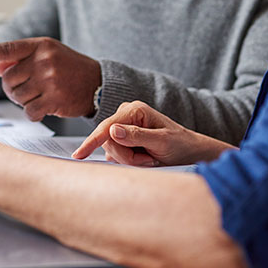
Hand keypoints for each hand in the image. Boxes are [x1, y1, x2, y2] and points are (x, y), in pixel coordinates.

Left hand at [0, 37, 100, 120]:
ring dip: (22, 100)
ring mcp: (50, 80)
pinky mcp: (54, 100)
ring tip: (37, 95)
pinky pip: (29, 111)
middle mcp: (44, 60)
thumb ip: (19, 59)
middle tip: (26, 88)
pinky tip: (43, 105)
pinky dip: (32, 112)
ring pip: (17, 96)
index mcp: (39, 46)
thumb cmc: (68, 67)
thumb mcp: (46, 54)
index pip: (6, 48)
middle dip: (11, 87)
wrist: (97, 82)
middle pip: (8, 79)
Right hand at [71, 101, 235, 166]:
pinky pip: (114, 152)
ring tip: (149, 158)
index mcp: (134, 109)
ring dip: (129, 159)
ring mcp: (122, 125)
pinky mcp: (122, 137)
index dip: (92, 142)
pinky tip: (143, 157)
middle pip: (108, 141)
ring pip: (110, 149)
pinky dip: (128, 160)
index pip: (107, 127)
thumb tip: (113, 130)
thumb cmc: (179, 145)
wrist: (189, 151)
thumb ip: (137, 136)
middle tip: (148, 160)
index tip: (78, 156)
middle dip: (127, 156)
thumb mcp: (162, 142)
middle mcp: (125, 114)